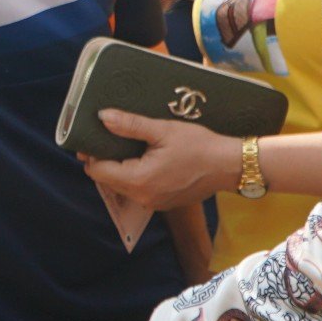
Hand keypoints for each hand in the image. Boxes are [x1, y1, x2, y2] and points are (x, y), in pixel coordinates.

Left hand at [79, 111, 240, 211]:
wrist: (230, 165)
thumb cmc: (200, 146)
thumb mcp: (163, 130)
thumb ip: (130, 125)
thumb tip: (103, 117)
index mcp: (139, 180)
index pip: (98, 172)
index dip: (92, 154)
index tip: (92, 138)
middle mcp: (143, 197)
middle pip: (108, 180)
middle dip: (105, 160)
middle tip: (109, 136)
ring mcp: (154, 203)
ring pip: (123, 186)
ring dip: (120, 168)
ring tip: (127, 144)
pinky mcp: (163, 202)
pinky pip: (139, 190)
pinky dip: (135, 175)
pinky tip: (144, 158)